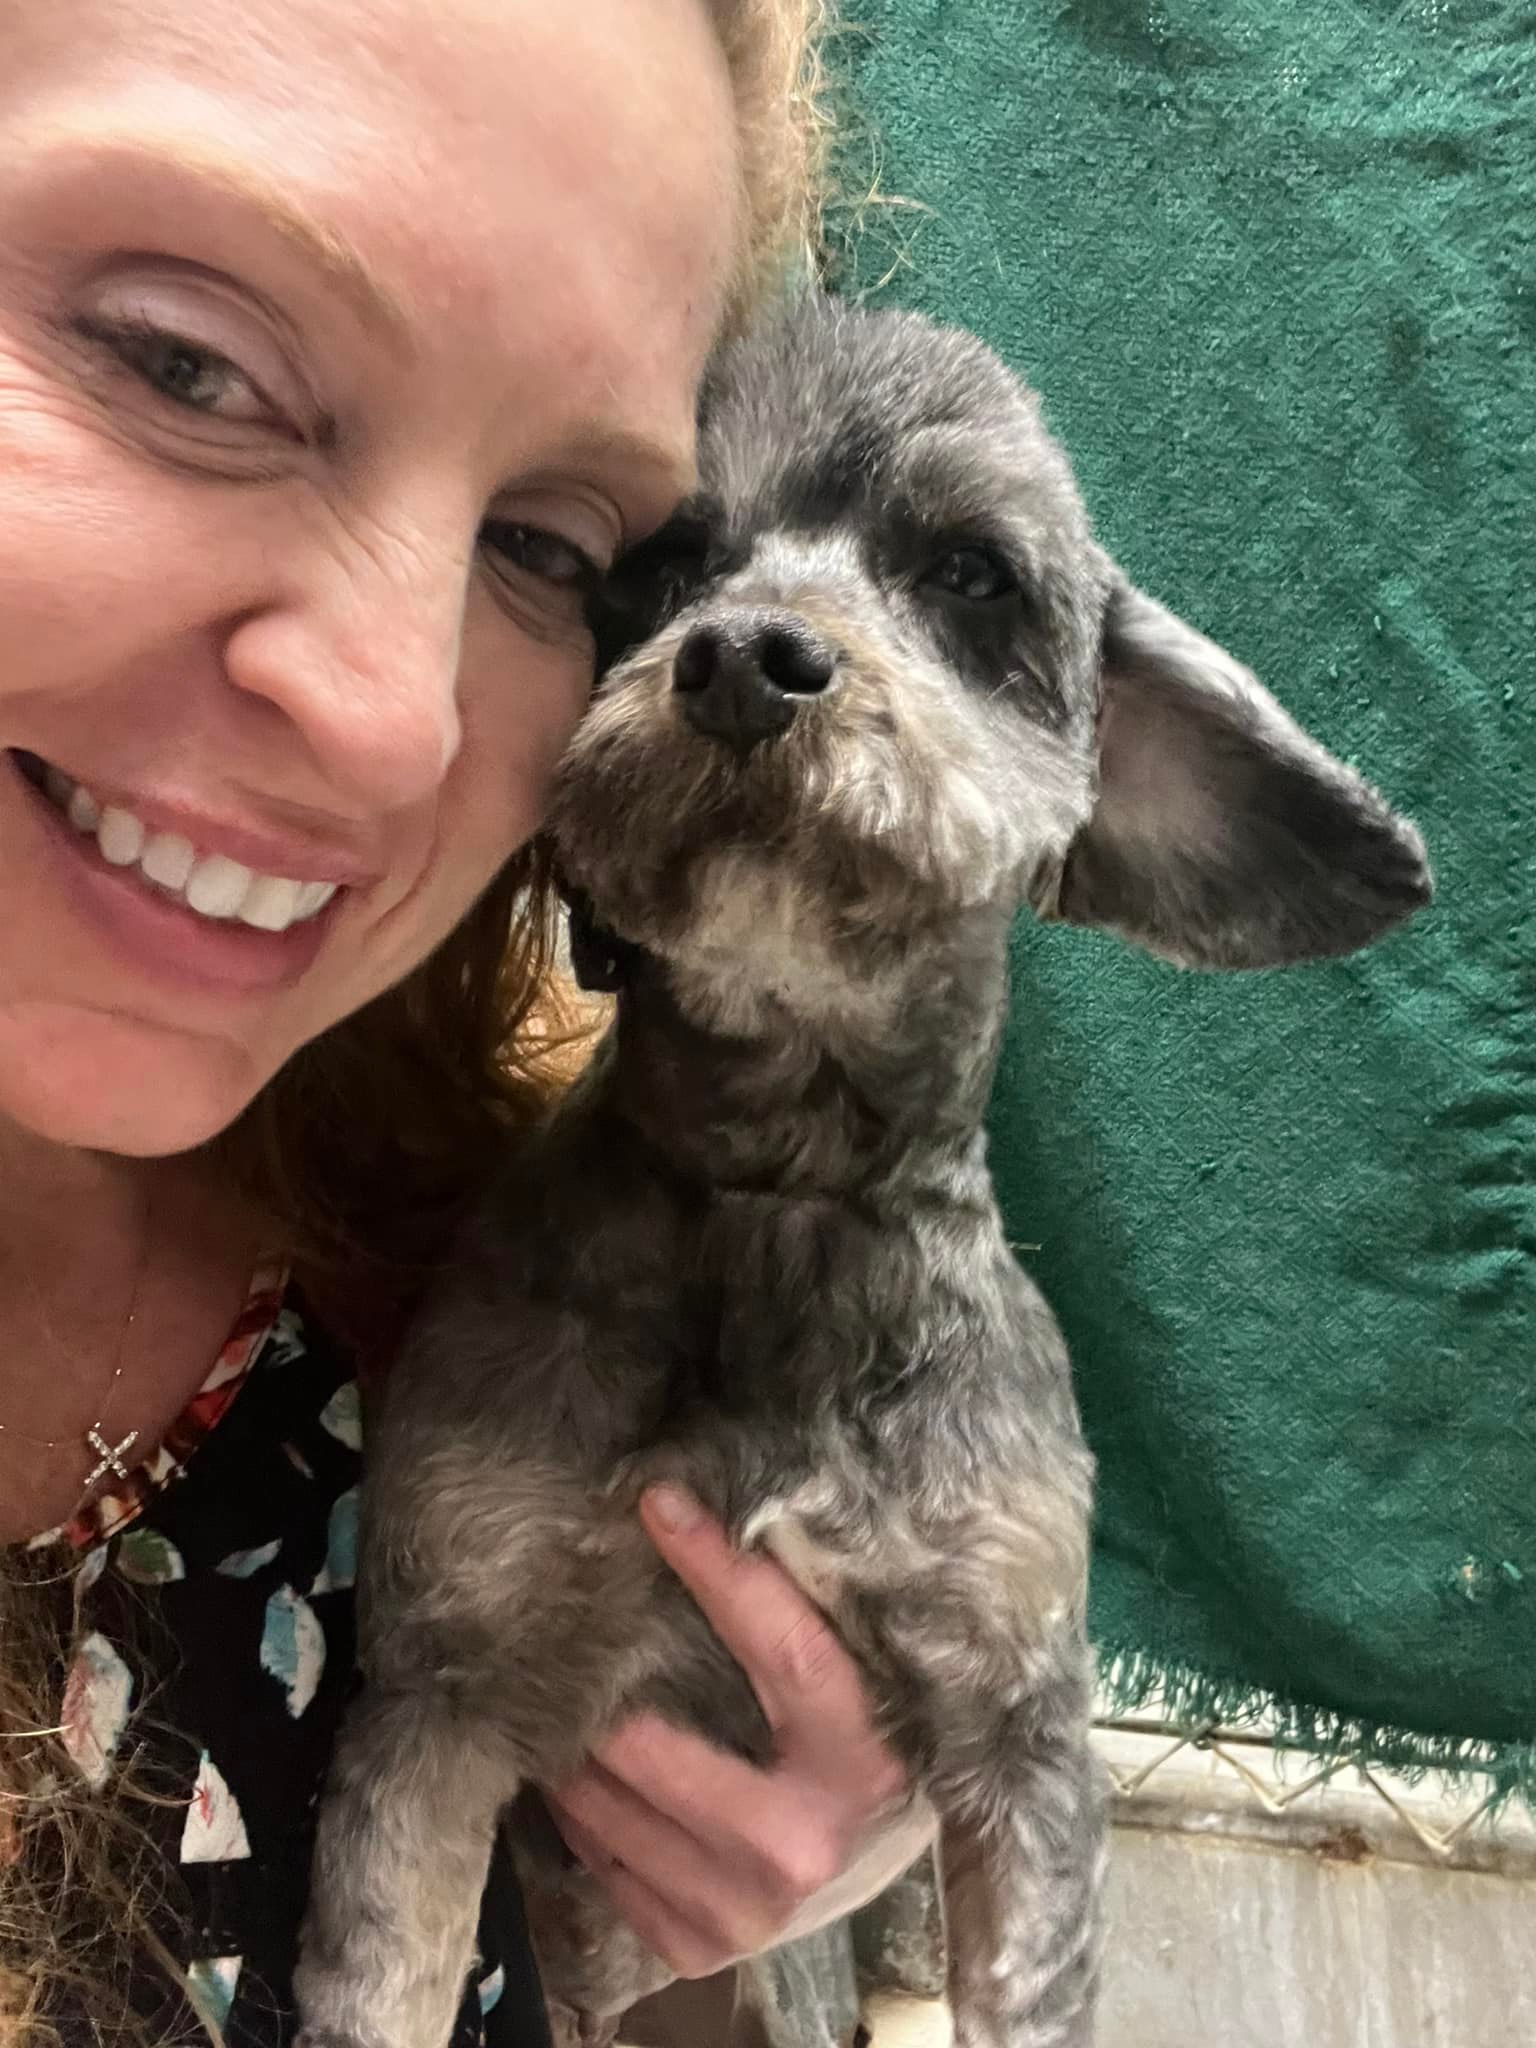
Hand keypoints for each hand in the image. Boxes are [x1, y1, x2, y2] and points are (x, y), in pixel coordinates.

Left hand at [544, 1484, 934, 1977]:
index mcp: (859, 1761)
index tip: (658, 1502)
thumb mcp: (846, 1687)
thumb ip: (789, 1622)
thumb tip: (697, 1507)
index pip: (783, 1648)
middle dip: (600, 1690)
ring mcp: (747, 1906)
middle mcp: (803, 1843)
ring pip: (611, 1812)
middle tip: (561, 1636)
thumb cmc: (848, 1749)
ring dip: (573, 1755)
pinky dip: (581, 1818)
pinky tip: (579, 1779)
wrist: (864, 1864)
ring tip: (558, 1704)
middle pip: (657, 1748)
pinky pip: (604, 1868)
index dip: (718, 1570)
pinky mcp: (701, 1946)